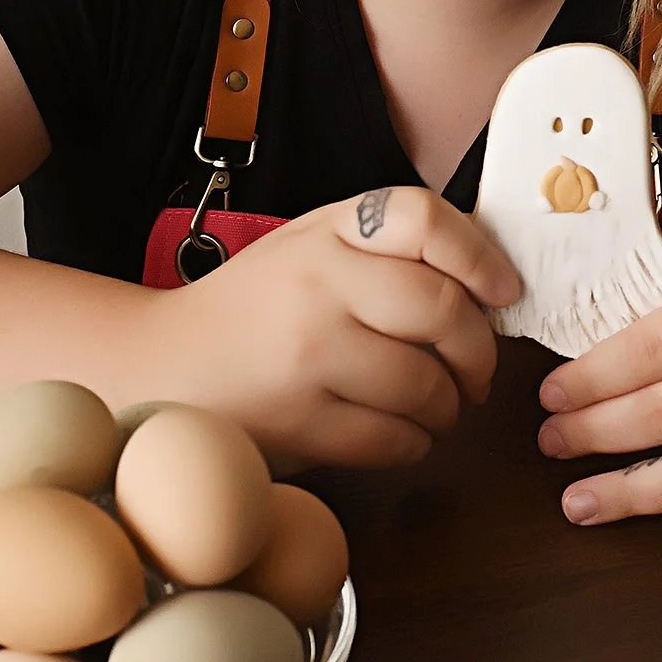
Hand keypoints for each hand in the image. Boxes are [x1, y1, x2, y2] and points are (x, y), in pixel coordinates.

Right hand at [145, 186, 519, 472]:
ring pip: (426, 384)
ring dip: (449, 408)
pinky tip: (402, 435)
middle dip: (479, 353)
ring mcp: (308, 355)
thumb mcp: (307, 249)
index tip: (502, 292)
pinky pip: (393, 438)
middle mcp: (318, 284)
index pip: (423, 218)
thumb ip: (383, 251)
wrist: (159, 368)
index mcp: (326, 232)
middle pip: (443, 310)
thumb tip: (485, 284)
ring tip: (439, 409)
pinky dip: (414, 443)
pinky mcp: (300, 422)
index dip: (480, 255)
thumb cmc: (251, 311)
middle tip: (476, 374)